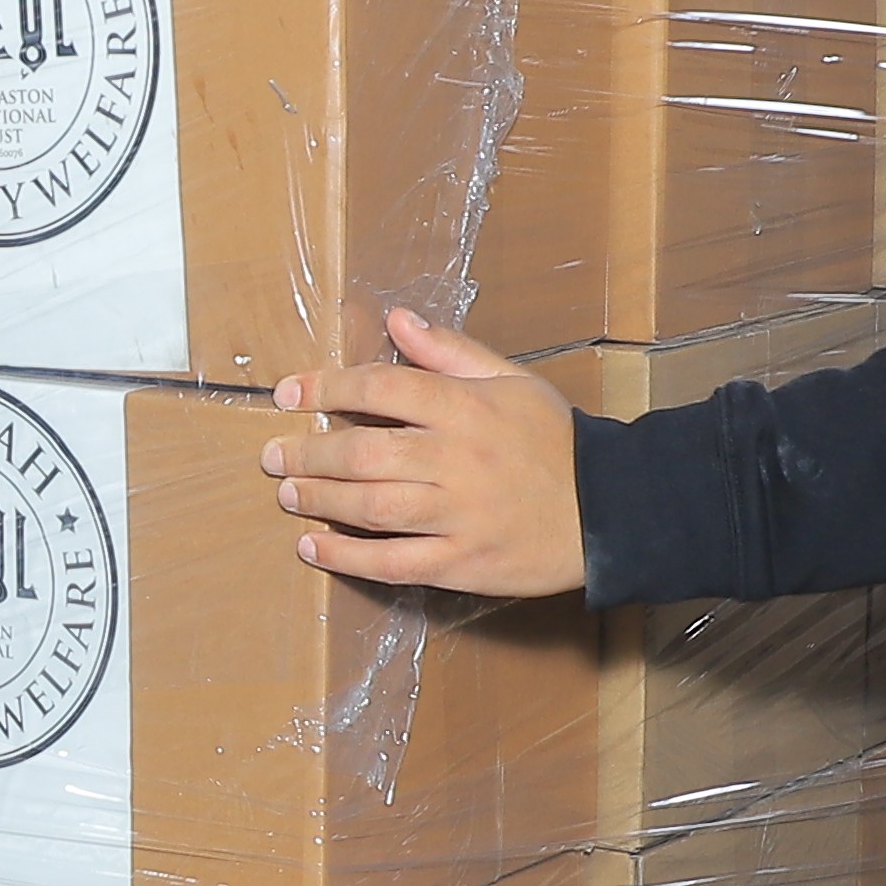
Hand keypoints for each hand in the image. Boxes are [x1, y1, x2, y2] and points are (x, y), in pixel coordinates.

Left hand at [262, 311, 589, 597]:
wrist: (613, 509)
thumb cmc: (556, 440)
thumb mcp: (512, 380)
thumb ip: (450, 352)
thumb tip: (396, 321)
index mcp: (467, 407)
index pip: (381, 389)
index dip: (326, 387)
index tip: (288, 394)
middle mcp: (457, 459)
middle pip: (364, 453)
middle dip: (308, 451)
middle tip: (272, 454)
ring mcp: (459, 515)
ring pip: (371, 507)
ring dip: (319, 500)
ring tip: (287, 492)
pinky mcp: (463, 564)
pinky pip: (393, 563)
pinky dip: (347, 557)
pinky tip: (313, 548)